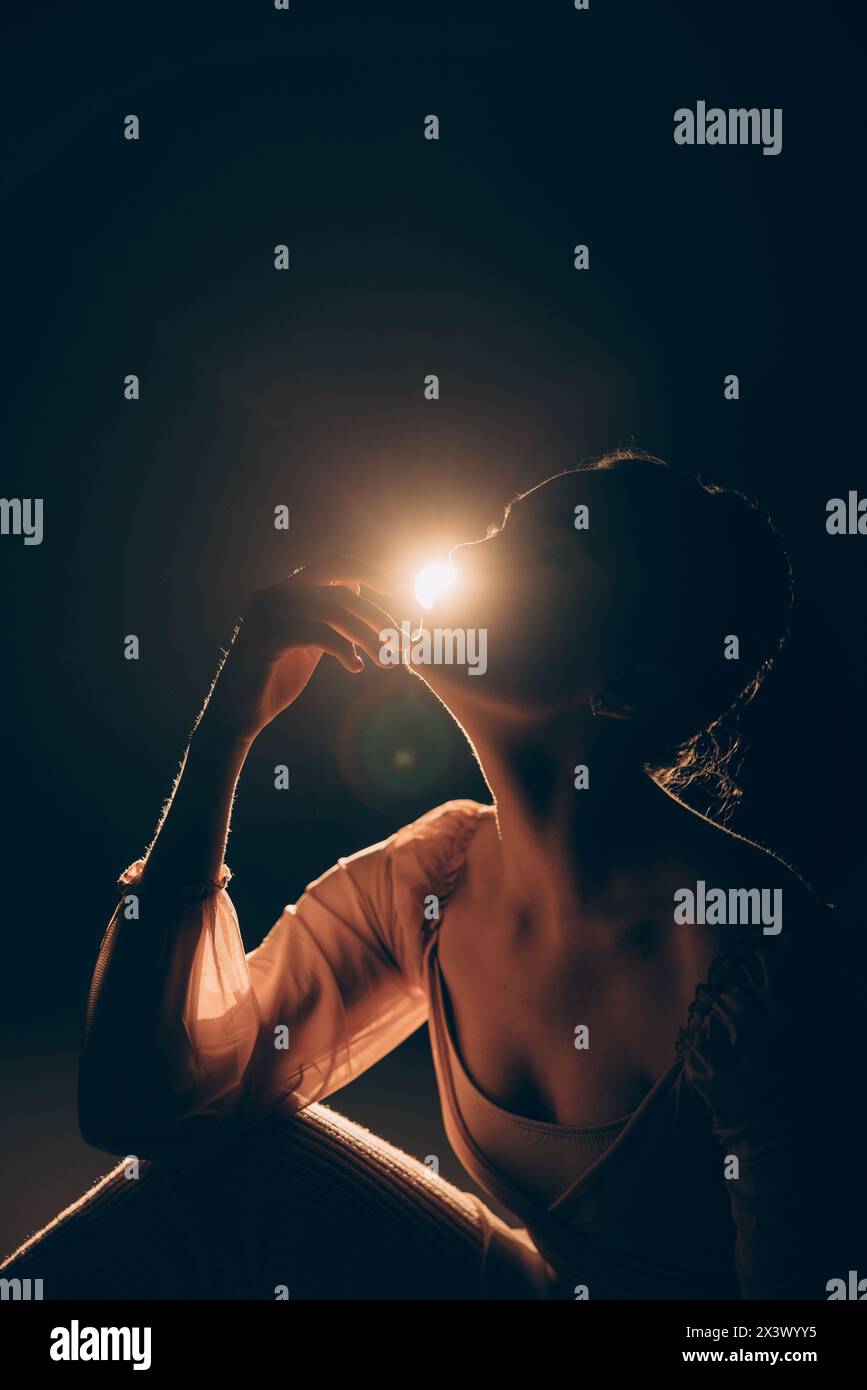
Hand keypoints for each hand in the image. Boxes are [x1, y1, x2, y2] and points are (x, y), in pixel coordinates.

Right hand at [201, 556, 398, 742]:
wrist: (237, 713)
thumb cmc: (274, 679)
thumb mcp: (306, 642)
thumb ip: (325, 617)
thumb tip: (354, 590)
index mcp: (285, 591)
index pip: (332, 565)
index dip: (367, 570)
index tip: (395, 588)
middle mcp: (274, 595)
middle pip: (340, 591)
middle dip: (377, 615)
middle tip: (401, 641)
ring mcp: (267, 615)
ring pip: (333, 612)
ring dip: (368, 636)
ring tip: (386, 660)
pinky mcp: (266, 639)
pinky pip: (317, 633)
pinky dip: (343, 648)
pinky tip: (355, 667)